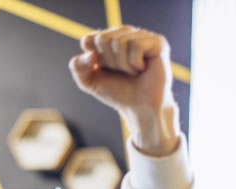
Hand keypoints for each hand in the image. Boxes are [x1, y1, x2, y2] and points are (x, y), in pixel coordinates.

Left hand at [69, 26, 179, 155]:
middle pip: (103, 39)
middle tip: (121, 72)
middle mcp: (125, 34)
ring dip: (123, 64)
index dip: (93, 60)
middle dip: (109, 62)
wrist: (139, 107)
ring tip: (132, 71)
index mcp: (108, 39)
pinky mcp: (157, 42)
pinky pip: (136, 45)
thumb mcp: (89, 82)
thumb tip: (90, 54)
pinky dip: (135, 63)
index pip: (89, 39)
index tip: (103, 70)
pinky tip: (142, 68)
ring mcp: (142, 36)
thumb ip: (78, 67)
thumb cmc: (117, 92)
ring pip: (119, 42)